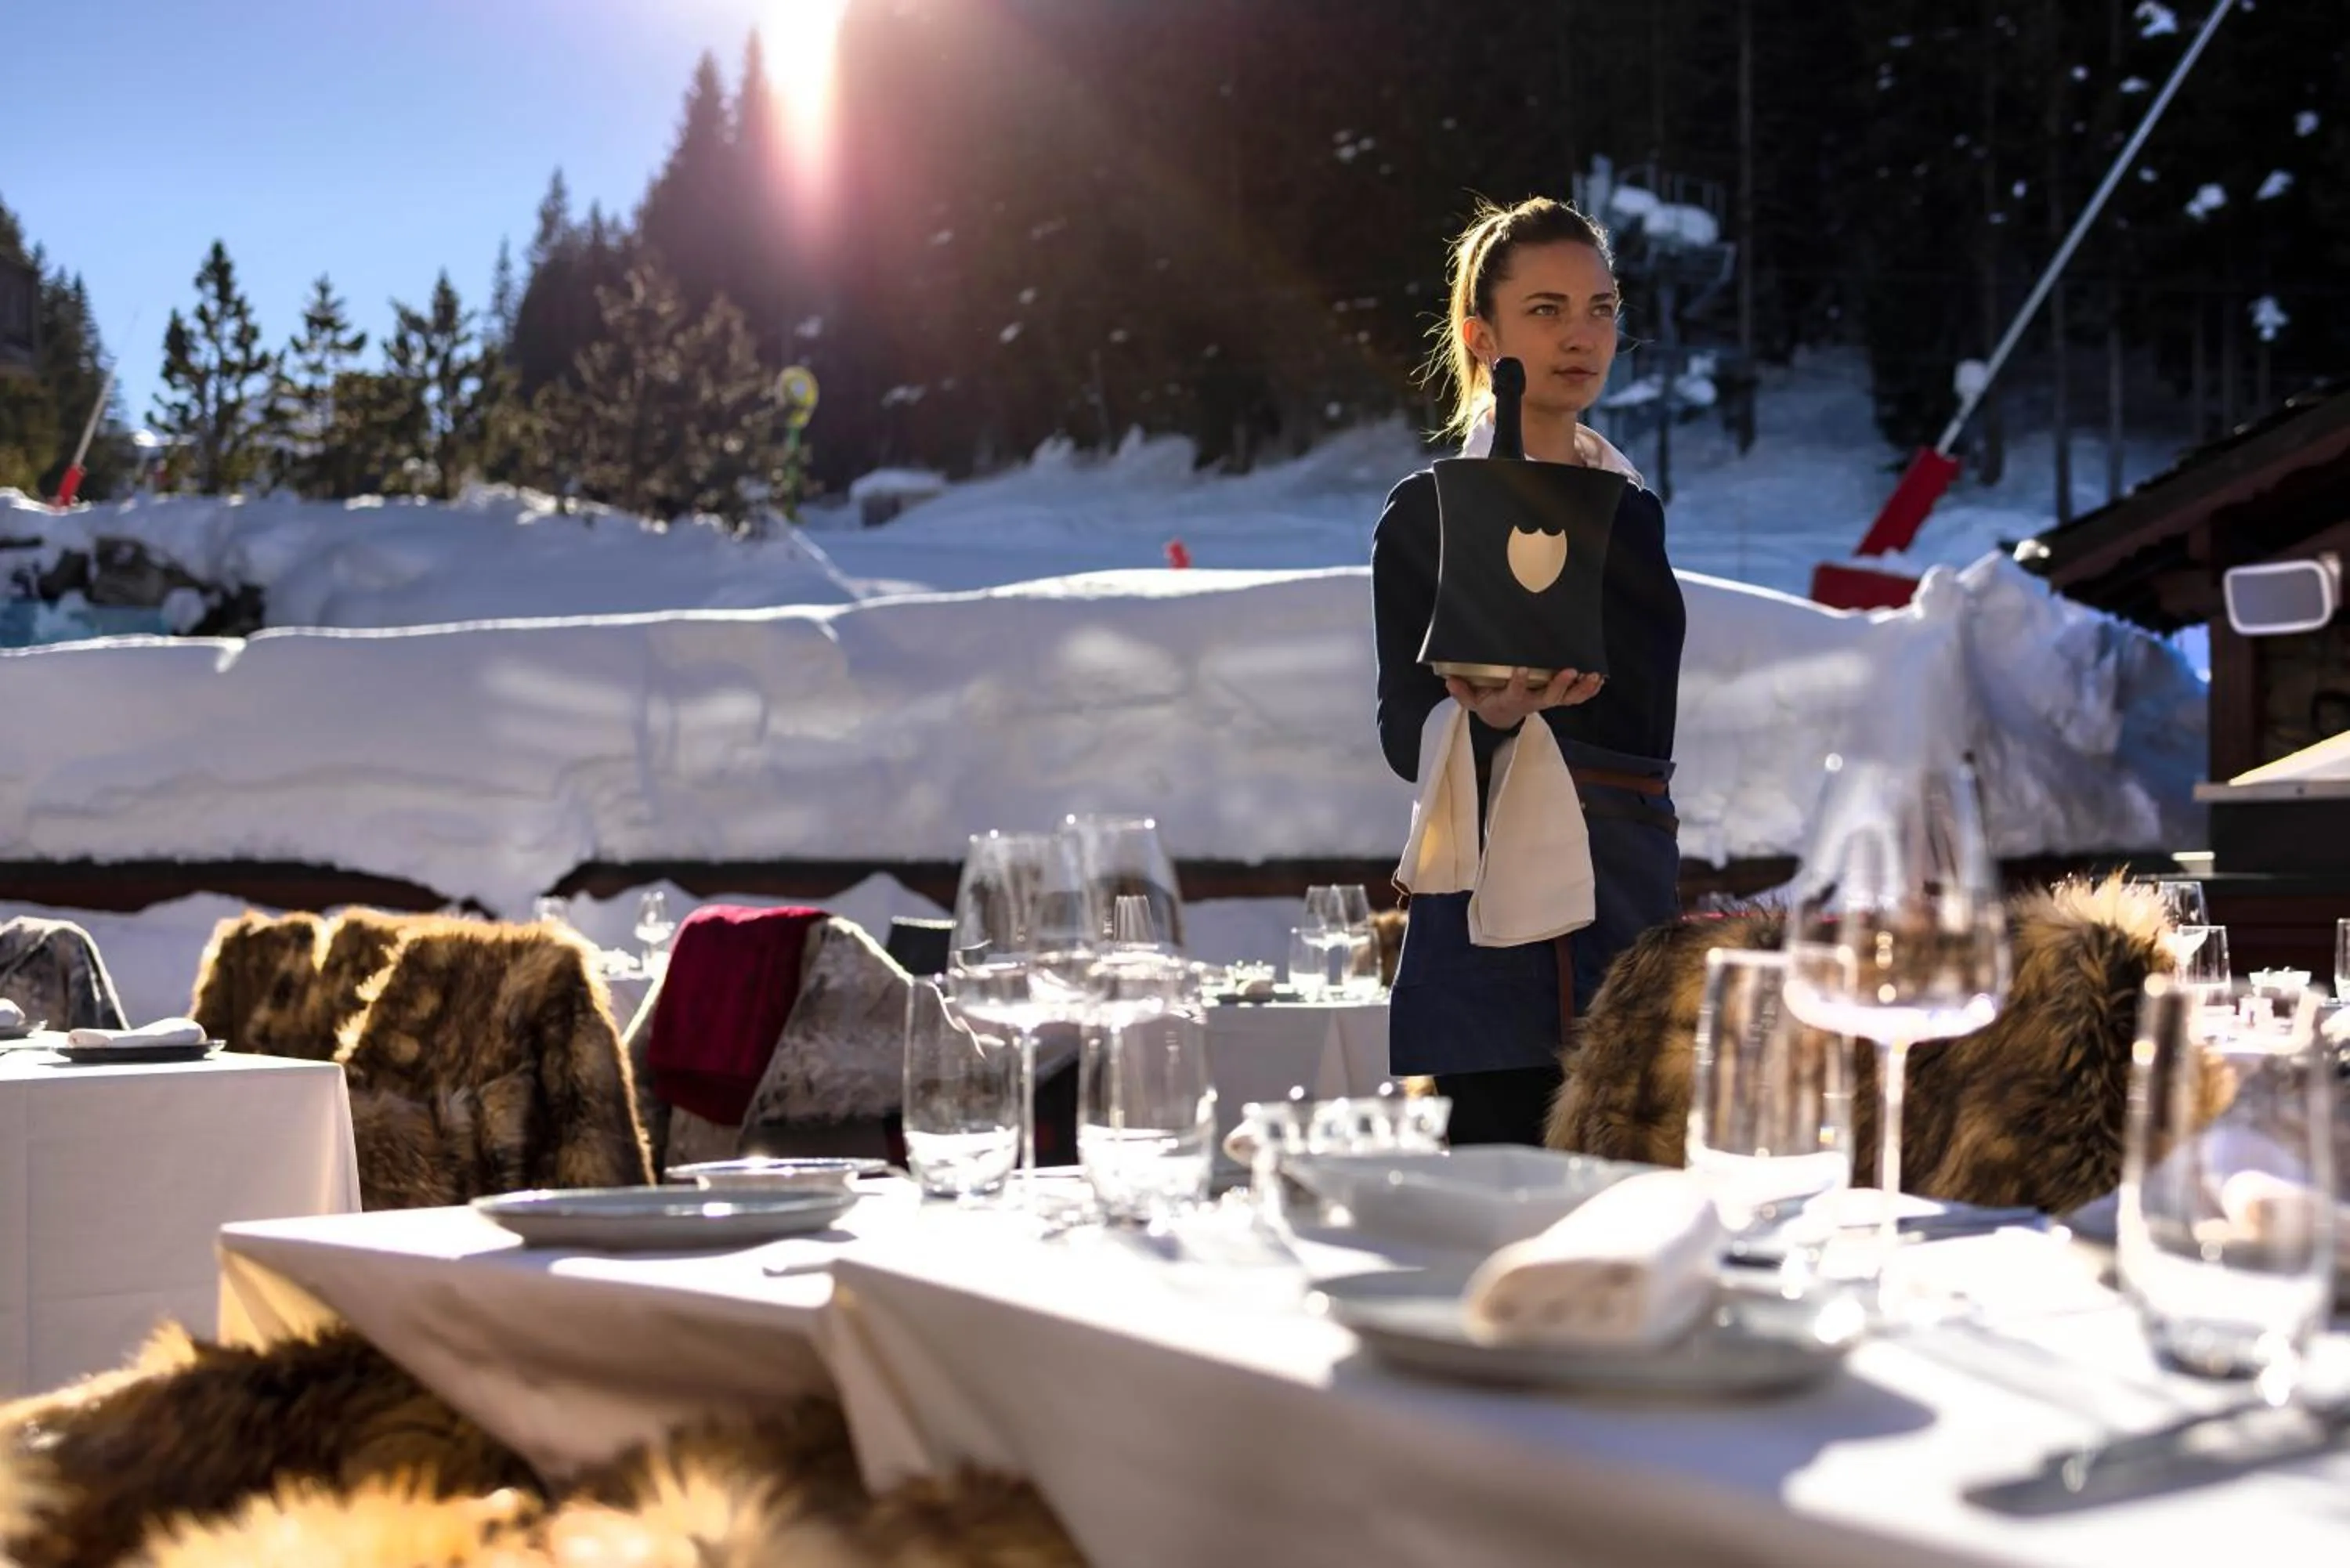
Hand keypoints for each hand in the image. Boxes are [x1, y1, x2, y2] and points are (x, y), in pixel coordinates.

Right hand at [1444, 667, 1604, 729]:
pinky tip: (1598, 679)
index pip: (1514, 692)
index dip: (1518, 683)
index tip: (1521, 669)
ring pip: (1567, 698)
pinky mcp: (1555, 698)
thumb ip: (1462, 693)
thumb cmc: (1488, 701)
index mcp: (1510, 700)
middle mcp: (1532, 701)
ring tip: (1593, 676)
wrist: (1502, 714)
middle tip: (1569, 671)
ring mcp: (1546, 700)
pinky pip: (1574, 697)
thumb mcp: (1471, 700)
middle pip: (1549, 698)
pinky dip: (1587, 690)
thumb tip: (1449, 680)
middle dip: (1559, 685)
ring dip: (1580, 688)